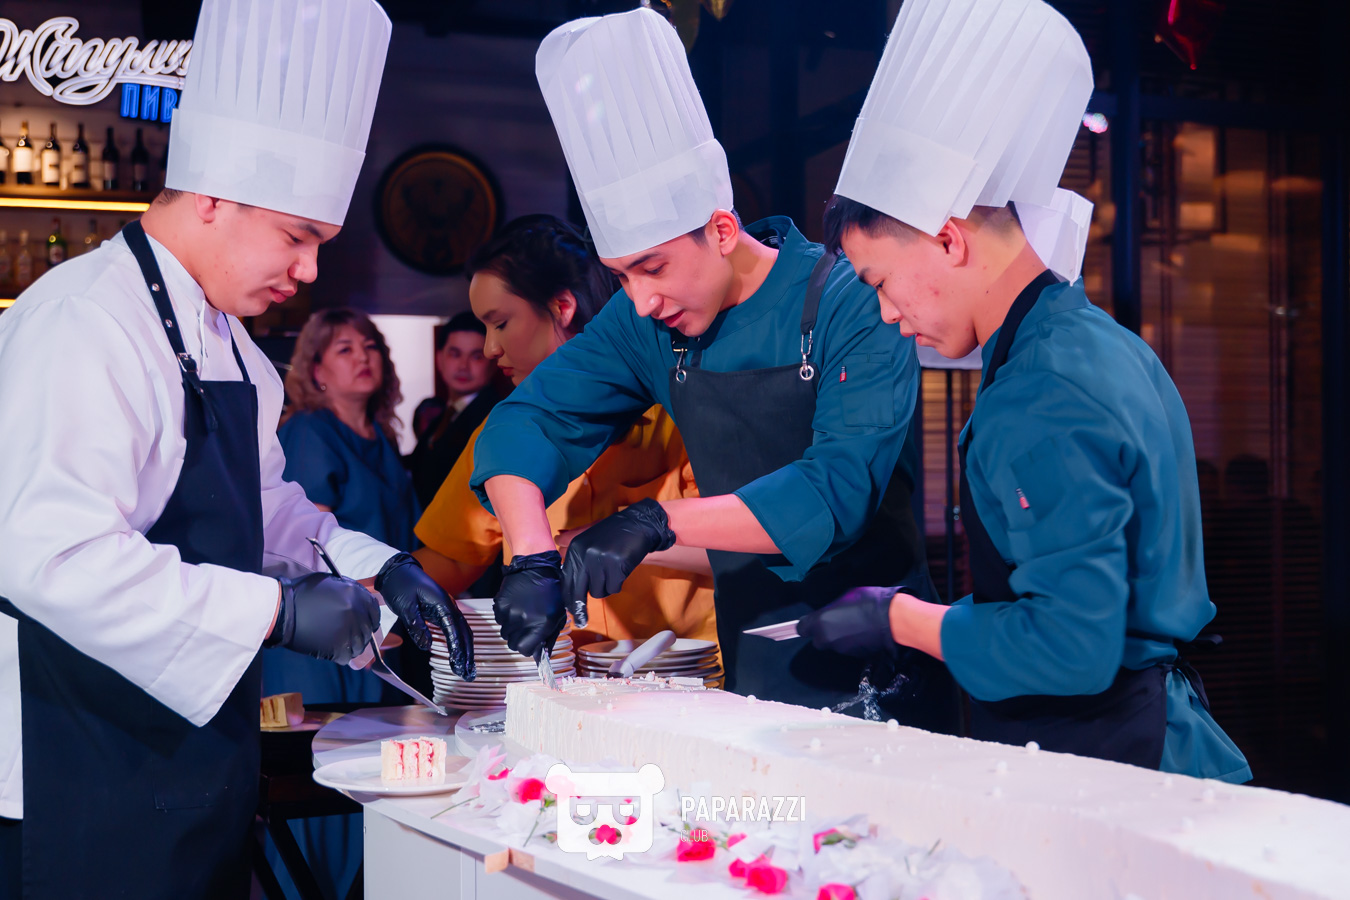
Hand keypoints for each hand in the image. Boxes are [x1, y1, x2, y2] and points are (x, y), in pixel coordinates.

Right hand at [270, 572, 380, 665]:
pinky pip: (347, 657)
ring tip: (340, 643)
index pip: (374, 610)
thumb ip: (347, 590)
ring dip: (352, 645)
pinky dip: (342, 655)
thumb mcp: (329, 582)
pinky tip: (333, 650)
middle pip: (369, 629)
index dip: (370, 617)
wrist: (281, 610)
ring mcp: (348, 632)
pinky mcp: (337, 649)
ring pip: (360, 645)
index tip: (364, 621)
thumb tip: (358, 600)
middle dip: (361, 632)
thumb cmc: (302, 593)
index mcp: (355, 595)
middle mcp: (356, 613)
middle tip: (349, 634)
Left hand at [377, 553, 475, 679]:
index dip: (457, 648)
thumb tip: (427, 646)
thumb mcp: (405, 607)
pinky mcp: (443, 610)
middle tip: (467, 673)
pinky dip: (460, 641)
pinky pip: (456, 627)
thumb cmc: (401, 585)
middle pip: (464, 631)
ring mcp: (448, 607)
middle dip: (467, 653)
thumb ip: (417, 626)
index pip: (454, 629)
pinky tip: (460, 653)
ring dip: (466, 649)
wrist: (398, 571)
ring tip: (467, 668)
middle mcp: (449, 605)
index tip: (458, 664)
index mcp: (442, 604)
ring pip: (463, 630)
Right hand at [494, 550, 564, 657]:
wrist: (536, 568)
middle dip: (519, 639)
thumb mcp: (557, 616)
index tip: (531, 642)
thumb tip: (541, 654)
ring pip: (505, 632)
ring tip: (521, 615)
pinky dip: (505, 617)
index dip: (528, 647)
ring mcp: (509, 612)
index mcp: (540, 625)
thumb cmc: (551, 591)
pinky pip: (499, 619)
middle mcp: (522, 621)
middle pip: (512, 644)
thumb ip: (549, 637)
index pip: (525, 650)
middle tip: (526, 629)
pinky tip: (515, 606)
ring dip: (512, 628)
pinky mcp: (500, 604)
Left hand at [561, 499, 675, 625]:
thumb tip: (566, 575)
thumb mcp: (590, 540)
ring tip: (613, 572)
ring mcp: (600, 561)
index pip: (566, 579)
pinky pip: (613, 588)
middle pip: (578, 590)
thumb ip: (577, 557)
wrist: (638, 524)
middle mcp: (585, 555)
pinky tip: (621, 570)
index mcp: (575, 549)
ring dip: (606, 587)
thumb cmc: (614, 534)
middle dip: (579, 607)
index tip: (570, 609)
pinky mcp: (616, 567)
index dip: (568, 597)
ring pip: (598, 591)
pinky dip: (618, 584)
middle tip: (581, 621)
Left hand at [797, 586, 901, 660]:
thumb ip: (831, 608)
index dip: (808, 625)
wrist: (891, 619)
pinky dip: (851, 642)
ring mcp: (840, 649)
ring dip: (839, 637)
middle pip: (818, 639)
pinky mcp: (853, 656)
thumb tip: (829, 611)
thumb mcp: (845, 596)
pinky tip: (861, 632)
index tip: (812, 622)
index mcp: (820, 621)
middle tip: (837, 622)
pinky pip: (847, 648)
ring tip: (854, 625)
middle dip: (825, 632)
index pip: (802, 628)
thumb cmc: (869, 602)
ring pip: (833, 644)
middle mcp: (826, 638)